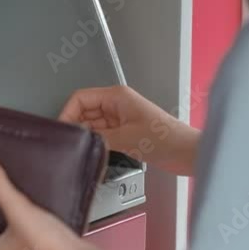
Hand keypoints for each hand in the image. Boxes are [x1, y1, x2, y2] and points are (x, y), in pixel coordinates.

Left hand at [0, 154, 94, 249]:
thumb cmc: (48, 249)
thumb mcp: (18, 209)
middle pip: (6, 227)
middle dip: (10, 210)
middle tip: (13, 190)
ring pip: (26, 230)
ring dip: (30, 215)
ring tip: (33, 197)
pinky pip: (45, 233)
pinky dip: (47, 222)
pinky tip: (53, 210)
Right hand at [59, 86, 200, 175]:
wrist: (187, 153)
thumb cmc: (167, 139)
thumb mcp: (126, 138)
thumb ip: (98, 137)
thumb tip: (79, 138)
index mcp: (117, 96)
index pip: (81, 98)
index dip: (68, 113)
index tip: (62, 130)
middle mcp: (117, 104)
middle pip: (84, 111)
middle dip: (75, 125)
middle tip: (69, 143)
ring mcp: (121, 118)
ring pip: (92, 123)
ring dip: (86, 135)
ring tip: (81, 149)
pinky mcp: (125, 132)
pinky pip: (102, 134)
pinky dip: (96, 142)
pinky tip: (94, 151)